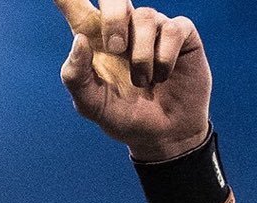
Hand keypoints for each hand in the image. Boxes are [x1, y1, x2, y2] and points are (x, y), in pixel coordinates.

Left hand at [56, 0, 210, 161]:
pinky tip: (163, 76)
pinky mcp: (180, 33)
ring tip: (143, 82)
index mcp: (95, 42)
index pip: (77, 8)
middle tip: (115, 49)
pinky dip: (164, 58)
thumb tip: (79, 41)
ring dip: (141, 57)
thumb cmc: (124, 118)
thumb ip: (76, 78)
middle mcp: (124, 28)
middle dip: (113, 18)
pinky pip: (172, 29)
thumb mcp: (92, 106)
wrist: (162, 135)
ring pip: (145, 17)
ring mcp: (153, 28)